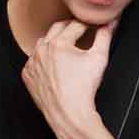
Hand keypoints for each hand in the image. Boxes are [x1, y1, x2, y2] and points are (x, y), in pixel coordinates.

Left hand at [20, 18, 118, 138]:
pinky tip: (54, 65)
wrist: (69, 114)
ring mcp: (32, 62)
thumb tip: (111, 23)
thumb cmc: (83, 90)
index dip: (86, 25)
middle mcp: (42, 50)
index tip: (91, 27)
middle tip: (80, 33)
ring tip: (67, 49)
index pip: (75, 25)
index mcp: (58, 44)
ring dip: (54, 42)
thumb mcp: (99, 59)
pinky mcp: (27, 74)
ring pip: (43, 43)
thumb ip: (105, 36)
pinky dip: (43, 59)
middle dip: (70, 29)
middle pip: (57, 29)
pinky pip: (34, 60)